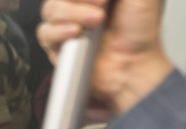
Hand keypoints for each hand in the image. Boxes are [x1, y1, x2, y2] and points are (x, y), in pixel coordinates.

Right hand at [38, 0, 173, 111]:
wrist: (135, 66)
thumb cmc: (141, 32)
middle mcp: (79, 3)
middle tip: (104, 2)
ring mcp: (66, 23)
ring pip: (50, 8)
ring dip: (73, 12)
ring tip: (96, 20)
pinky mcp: (57, 45)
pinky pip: (45, 32)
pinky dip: (59, 30)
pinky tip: (76, 33)